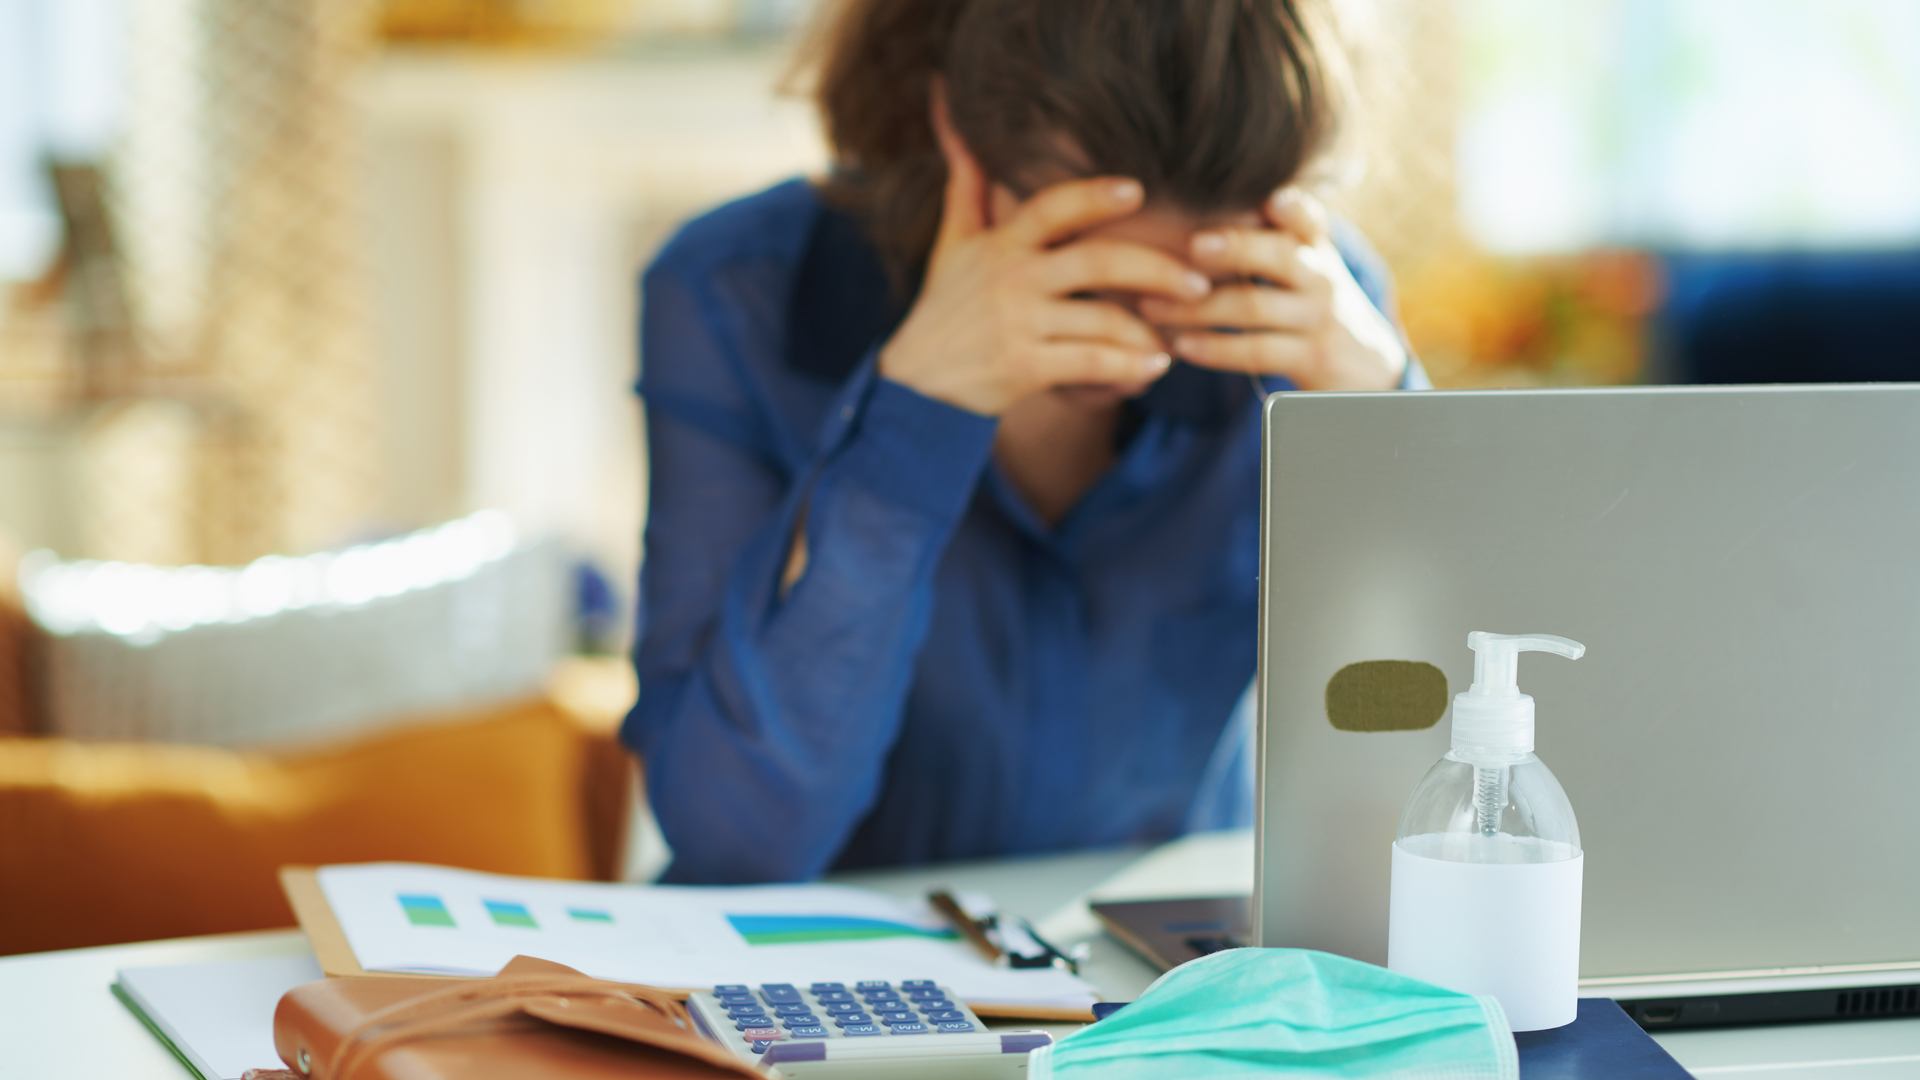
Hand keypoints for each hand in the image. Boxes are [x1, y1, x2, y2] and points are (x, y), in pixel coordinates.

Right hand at [878, 92, 1210, 415]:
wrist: (917, 382)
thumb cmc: (945, 306)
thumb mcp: (952, 241)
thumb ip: (967, 183)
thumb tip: (951, 117)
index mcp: (1002, 244)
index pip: (1053, 206)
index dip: (1096, 195)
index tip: (1138, 191)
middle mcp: (1012, 279)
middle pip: (1098, 260)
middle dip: (1157, 268)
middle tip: (1200, 281)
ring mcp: (1019, 324)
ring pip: (1103, 319)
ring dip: (1149, 329)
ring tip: (1175, 334)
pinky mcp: (1024, 367)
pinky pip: (1092, 363)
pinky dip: (1130, 366)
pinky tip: (1154, 365)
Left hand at [1137, 188, 1407, 391]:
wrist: (1366, 364)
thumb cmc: (1310, 302)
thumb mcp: (1304, 263)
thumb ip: (1266, 234)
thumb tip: (1193, 191)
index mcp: (1312, 246)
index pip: (1307, 217)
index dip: (1293, 207)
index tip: (1271, 198)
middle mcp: (1320, 276)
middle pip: (1280, 254)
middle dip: (1236, 248)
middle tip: (1192, 244)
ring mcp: (1318, 318)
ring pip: (1255, 307)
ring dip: (1198, 308)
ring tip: (1151, 306)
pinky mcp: (1312, 359)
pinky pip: (1257, 351)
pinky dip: (1215, 348)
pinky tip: (1180, 345)